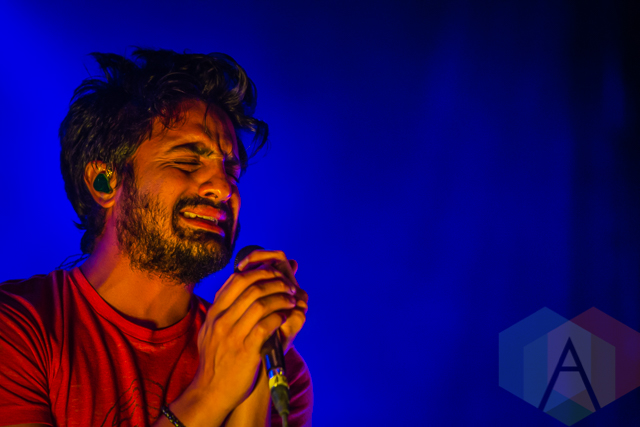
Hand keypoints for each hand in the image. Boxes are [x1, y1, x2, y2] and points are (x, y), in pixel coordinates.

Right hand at [224, 250, 308, 426]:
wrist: (211, 392)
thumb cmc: (217, 359)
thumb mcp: (212, 330)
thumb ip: (226, 308)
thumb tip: (240, 287)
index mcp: (214, 312)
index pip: (237, 279)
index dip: (259, 272)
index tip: (274, 274)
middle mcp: (221, 320)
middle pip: (251, 287)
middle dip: (275, 282)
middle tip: (289, 286)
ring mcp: (232, 335)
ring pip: (260, 304)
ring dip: (281, 298)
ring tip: (292, 300)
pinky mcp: (246, 351)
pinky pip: (266, 325)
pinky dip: (279, 317)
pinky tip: (286, 317)